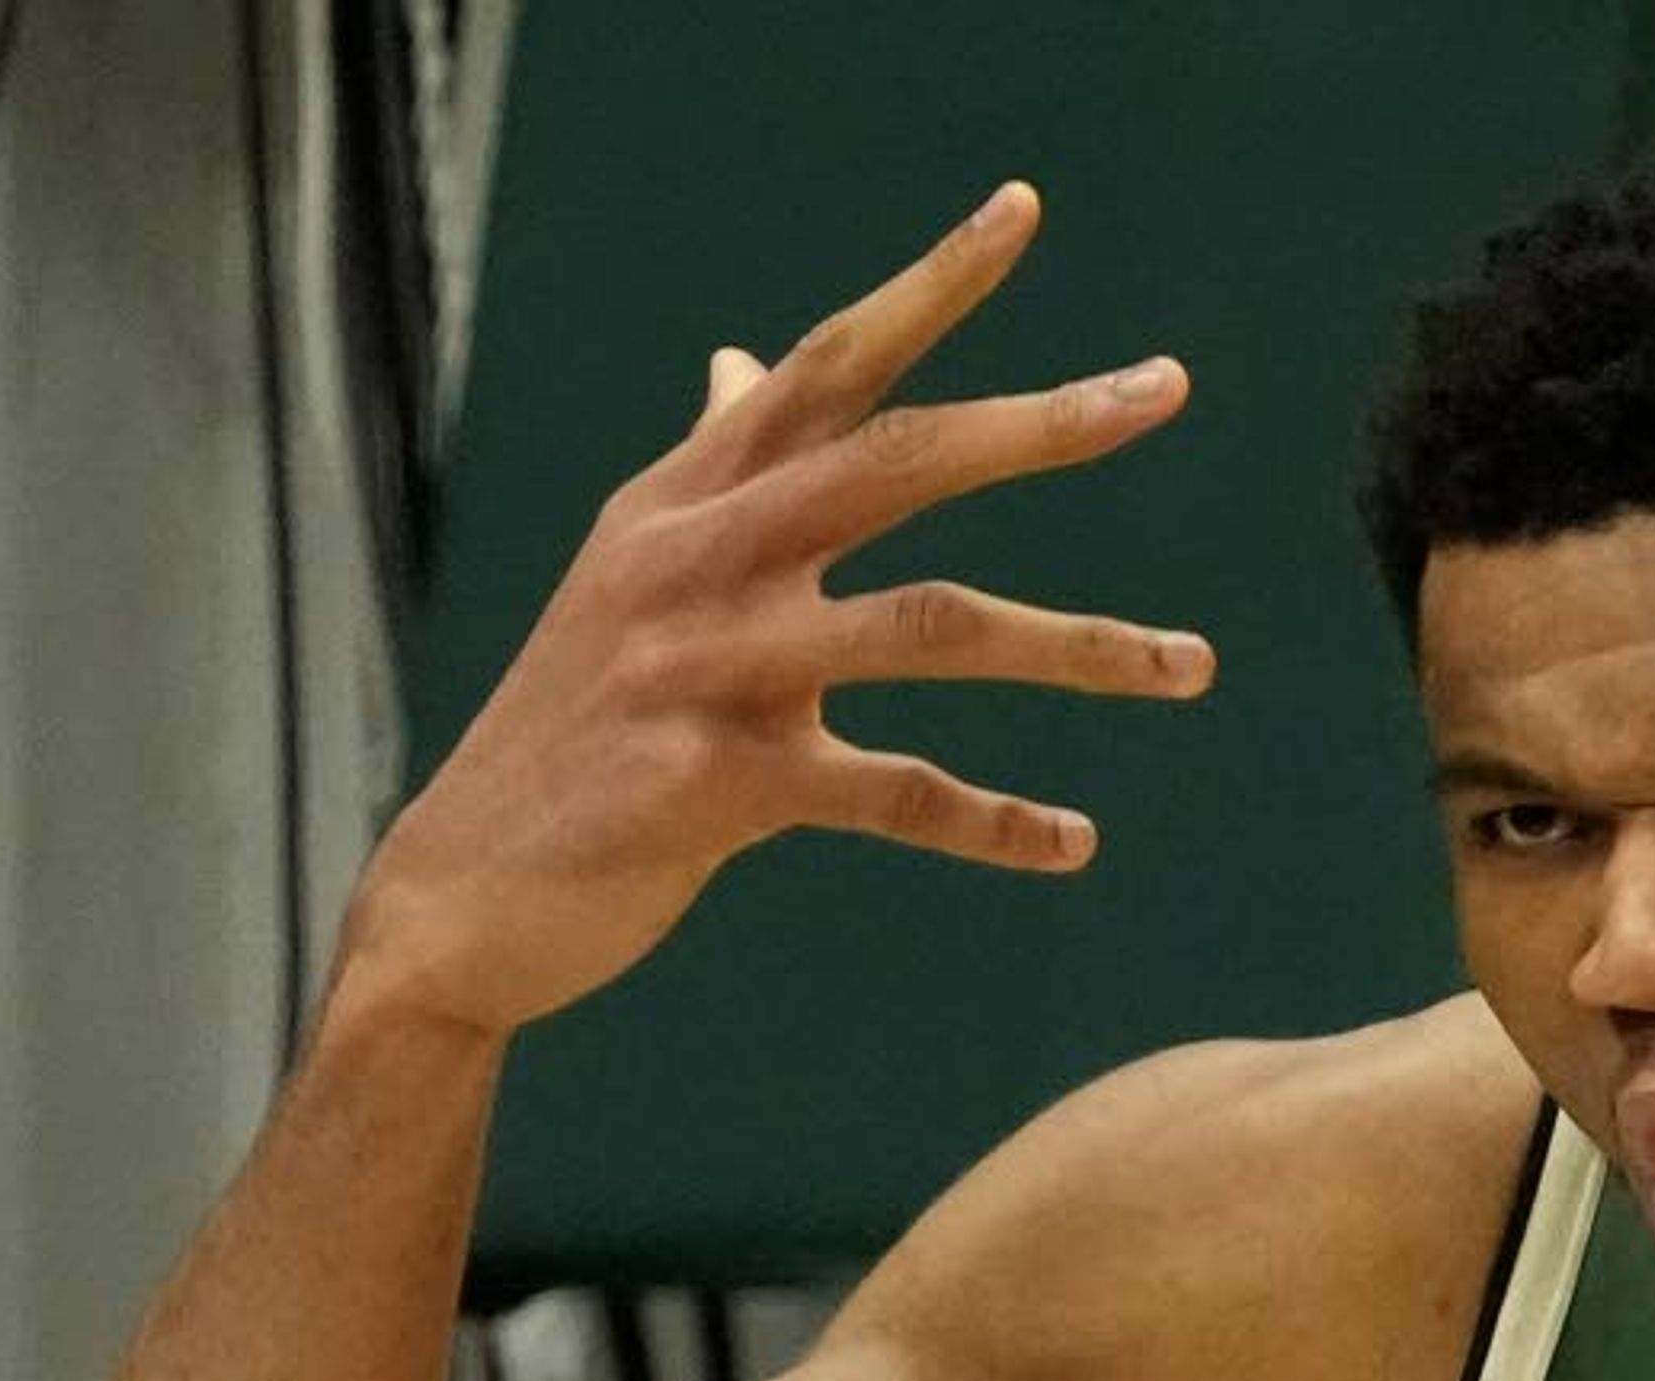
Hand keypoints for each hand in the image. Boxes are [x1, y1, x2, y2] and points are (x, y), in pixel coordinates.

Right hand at [338, 181, 1215, 1038]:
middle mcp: (694, 559)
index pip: (822, 367)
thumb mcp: (632, 575)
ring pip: (930, 627)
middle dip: (1040, 421)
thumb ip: (710, 470)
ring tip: (1192, 664)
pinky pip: (893, 792)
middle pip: (897, 460)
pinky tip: (1074, 843)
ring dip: (1079, 644)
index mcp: (683, 500)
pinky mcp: (713, 787)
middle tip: (1164, 389)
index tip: (1022, 212)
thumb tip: (742, 361)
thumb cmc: (577, 732)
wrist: (462, 893)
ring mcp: (703, 668)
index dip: (926, 287)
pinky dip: (995, 820)